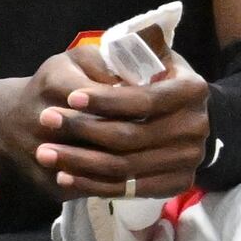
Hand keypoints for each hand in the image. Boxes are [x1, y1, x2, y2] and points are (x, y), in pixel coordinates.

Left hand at [15, 40, 207, 200]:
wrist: (173, 116)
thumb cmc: (148, 80)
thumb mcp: (145, 57)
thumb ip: (134, 51)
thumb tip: (116, 52)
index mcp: (193, 89)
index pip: (145, 99)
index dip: (106, 100)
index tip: (70, 97)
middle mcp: (197, 126)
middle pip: (131, 136)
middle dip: (83, 128)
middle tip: (45, 121)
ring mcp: (189, 158)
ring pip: (124, 166)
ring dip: (79, 161)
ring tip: (43, 153)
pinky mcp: (177, 182)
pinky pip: (128, 189)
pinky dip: (92, 184)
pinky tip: (63, 176)